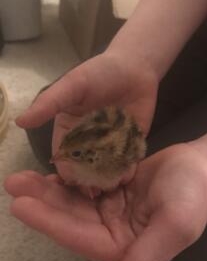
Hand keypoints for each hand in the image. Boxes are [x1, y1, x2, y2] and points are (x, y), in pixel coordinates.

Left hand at [5, 143, 206, 260]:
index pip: (81, 237)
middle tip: (14, 183)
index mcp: (125, 247)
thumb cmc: (192, 195)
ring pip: (75, 200)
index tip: (21, 206)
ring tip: (23, 176)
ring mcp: (111, 209)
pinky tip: (52, 169)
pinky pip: (86, 185)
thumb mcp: (173, 226)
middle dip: (43, 202)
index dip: (51, 222)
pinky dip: (69, 178)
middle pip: (72, 217)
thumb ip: (146, 260)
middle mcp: (113, 231)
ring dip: (50, 189)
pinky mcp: (113, 190)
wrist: (202, 166)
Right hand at [16, 52, 157, 186]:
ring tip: (112, 187)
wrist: (134, 67)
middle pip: (85, 170)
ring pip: (106, 170)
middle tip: (94, 194)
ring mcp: (110, 147)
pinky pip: (128, 163)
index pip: (65, 158)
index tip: (71, 184)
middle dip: (88, 182)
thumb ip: (49, 103)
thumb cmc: (99, 74)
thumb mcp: (72, 86)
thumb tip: (19, 121)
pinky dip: (127, 170)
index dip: (67, 171)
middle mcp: (89, 144)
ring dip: (108, 179)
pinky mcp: (130, 145)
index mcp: (69, 133)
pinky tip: (128, 177)